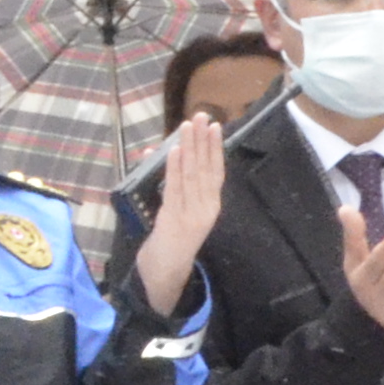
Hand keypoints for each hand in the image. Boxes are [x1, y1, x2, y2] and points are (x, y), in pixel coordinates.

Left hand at [131, 113, 225, 315]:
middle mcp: (206, 208)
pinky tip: (174, 151)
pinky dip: (174, 168)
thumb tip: (167, 150)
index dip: (216, 148)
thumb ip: (177, 182)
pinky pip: (175, 189)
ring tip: (187, 126)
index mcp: (212, 205)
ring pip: (191, 175)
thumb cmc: (174, 236)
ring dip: (189, 148)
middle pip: (205, 168)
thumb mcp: (181, 208)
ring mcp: (191, 213)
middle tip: (201, 115)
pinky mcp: (174, 218)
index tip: (215, 126)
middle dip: (203, 140)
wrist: (166, 269)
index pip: (217, 171)